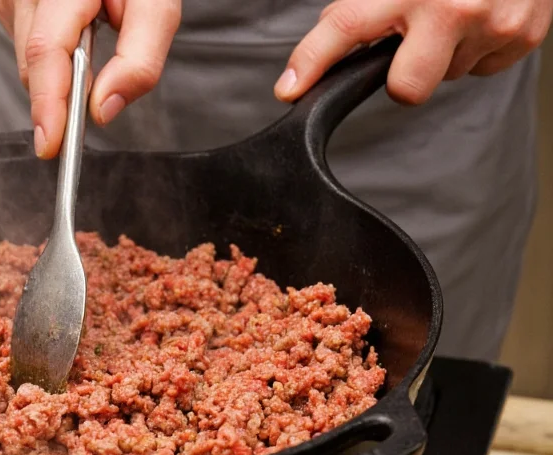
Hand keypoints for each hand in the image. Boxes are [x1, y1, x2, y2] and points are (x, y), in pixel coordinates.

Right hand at [0, 0, 181, 158]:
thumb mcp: (156, 8)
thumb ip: (139, 60)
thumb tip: (103, 111)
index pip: (46, 49)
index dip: (48, 101)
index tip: (51, 142)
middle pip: (35, 64)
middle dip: (61, 93)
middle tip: (100, 85)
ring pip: (29, 62)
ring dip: (59, 72)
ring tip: (94, 34)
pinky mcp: (11, 4)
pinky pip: (26, 50)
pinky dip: (53, 59)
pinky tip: (76, 36)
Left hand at [275, 0, 552, 104]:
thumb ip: (367, 2)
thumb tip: (331, 37)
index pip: (346, 28)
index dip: (311, 61)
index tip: (289, 89)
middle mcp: (451, 8)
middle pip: (405, 89)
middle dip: (400, 78)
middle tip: (407, 46)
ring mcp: (491, 25)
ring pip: (446, 77)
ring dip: (442, 53)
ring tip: (452, 13)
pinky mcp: (521, 36)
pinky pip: (481, 67)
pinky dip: (475, 46)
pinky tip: (478, 16)